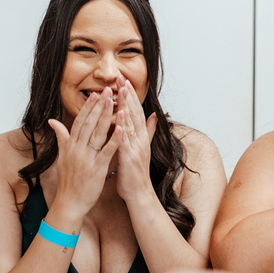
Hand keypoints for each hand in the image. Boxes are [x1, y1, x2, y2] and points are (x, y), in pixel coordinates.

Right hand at [47, 89, 120, 224]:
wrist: (69, 203)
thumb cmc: (68, 181)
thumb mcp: (61, 157)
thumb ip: (60, 137)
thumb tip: (52, 121)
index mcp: (70, 146)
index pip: (79, 121)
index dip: (88, 107)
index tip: (95, 94)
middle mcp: (77, 149)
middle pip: (88, 123)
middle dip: (98, 106)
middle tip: (107, 90)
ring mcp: (86, 159)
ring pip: (97, 133)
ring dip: (106, 117)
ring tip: (115, 101)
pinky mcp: (96, 169)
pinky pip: (106, 151)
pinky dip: (113, 139)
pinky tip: (120, 128)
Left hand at [114, 75, 158, 203]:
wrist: (139, 194)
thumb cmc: (135, 173)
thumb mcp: (141, 149)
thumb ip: (148, 131)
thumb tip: (154, 115)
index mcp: (140, 137)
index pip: (135, 112)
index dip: (130, 96)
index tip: (124, 82)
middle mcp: (140, 140)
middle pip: (134, 113)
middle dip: (127, 95)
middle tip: (121, 78)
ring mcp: (136, 147)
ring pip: (131, 122)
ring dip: (126, 105)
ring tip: (120, 90)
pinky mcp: (130, 157)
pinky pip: (126, 139)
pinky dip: (123, 126)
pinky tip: (119, 115)